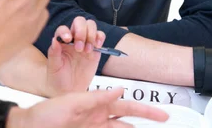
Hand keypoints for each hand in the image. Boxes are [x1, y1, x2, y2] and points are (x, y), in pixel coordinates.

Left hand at [7, 88, 168, 127]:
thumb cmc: (45, 113)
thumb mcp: (72, 102)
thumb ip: (96, 98)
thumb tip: (120, 90)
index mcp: (95, 104)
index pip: (125, 105)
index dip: (143, 108)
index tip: (161, 113)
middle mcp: (97, 118)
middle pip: (128, 120)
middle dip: (145, 119)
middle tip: (165, 120)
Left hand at [44, 17, 105, 95]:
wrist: (69, 90)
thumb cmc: (57, 78)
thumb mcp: (53, 67)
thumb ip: (54, 53)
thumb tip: (55, 39)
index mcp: (61, 41)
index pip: (63, 29)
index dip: (66, 31)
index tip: (68, 40)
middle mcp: (74, 39)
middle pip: (79, 22)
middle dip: (81, 31)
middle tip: (79, 48)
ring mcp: (85, 42)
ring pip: (91, 25)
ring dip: (91, 35)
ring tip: (88, 50)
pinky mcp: (95, 50)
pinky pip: (100, 36)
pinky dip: (100, 37)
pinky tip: (97, 46)